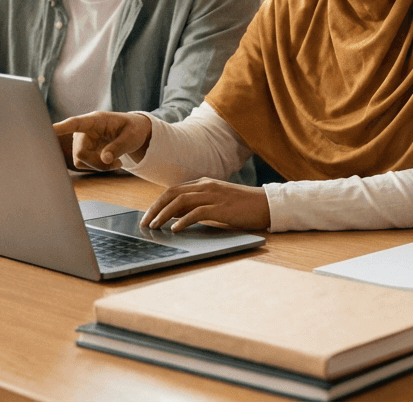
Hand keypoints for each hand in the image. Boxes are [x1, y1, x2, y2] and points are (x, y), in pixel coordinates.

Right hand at [52, 111, 151, 169]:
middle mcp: (84, 130)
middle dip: (98, 163)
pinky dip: (97, 167)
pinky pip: (83, 164)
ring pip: (81, 160)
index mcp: (96, 120)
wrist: (133, 132)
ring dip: (99, 166)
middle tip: (117, 164)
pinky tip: (110, 162)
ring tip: (117, 162)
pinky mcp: (82, 150)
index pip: (75, 123)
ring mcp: (82, 140)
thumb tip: (105, 158)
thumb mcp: (131, 137)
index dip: (61, 128)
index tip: (48, 130)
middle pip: (80, 152)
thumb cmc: (133, 129)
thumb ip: (118, 147)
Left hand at [141, 179, 269, 231]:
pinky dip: (183, 220)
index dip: (158, 203)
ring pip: (180, 202)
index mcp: (204, 183)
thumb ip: (198, 205)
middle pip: (172, 194)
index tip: (148, 216)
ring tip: (155, 226)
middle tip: (145, 222)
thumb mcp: (217, 202)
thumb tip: (176, 216)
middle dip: (155, 208)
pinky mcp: (221, 207)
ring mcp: (213, 196)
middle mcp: (206, 186)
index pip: (174, 190)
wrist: (267, 205)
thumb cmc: (243, 206)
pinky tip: (175, 229)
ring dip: (164, 214)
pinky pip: (196, 213)